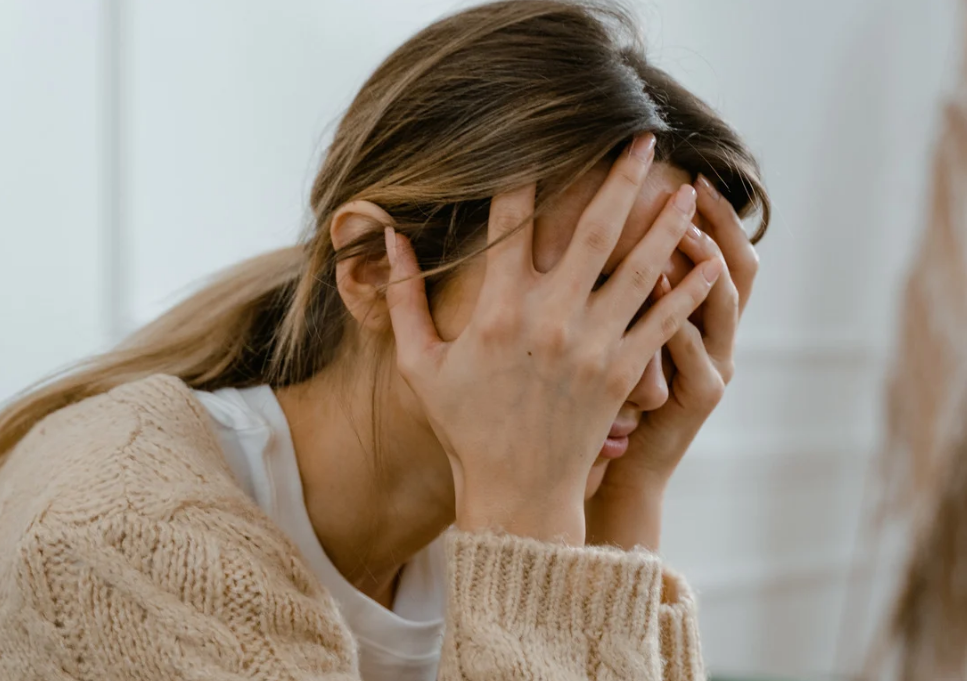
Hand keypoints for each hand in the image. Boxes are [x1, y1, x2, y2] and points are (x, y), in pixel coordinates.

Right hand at [383, 135, 722, 544]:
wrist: (516, 491)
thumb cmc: (465, 426)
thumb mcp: (419, 364)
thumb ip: (402, 299)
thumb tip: (389, 239)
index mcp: (498, 309)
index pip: (512, 221)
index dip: (525, 173)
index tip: (539, 137)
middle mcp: (551, 317)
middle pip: (594, 229)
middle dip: (621, 178)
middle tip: (643, 138)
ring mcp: (593, 344)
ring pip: (640, 268)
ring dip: (666, 223)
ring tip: (687, 188)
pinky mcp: (623, 373)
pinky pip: (664, 322)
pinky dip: (690, 291)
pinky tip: (710, 262)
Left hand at [586, 174, 759, 549]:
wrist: (617, 468)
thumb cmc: (608, 402)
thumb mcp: (622, 340)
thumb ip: (620, 291)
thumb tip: (597, 230)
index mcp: (696, 317)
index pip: (715, 251)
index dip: (712, 213)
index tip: (686, 172)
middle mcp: (716, 336)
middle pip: (736, 265)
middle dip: (718, 223)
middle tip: (691, 184)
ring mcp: (713, 365)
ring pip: (722, 304)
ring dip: (703, 263)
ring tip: (680, 228)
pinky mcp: (699, 397)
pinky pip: (695, 352)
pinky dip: (680, 319)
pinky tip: (658, 289)